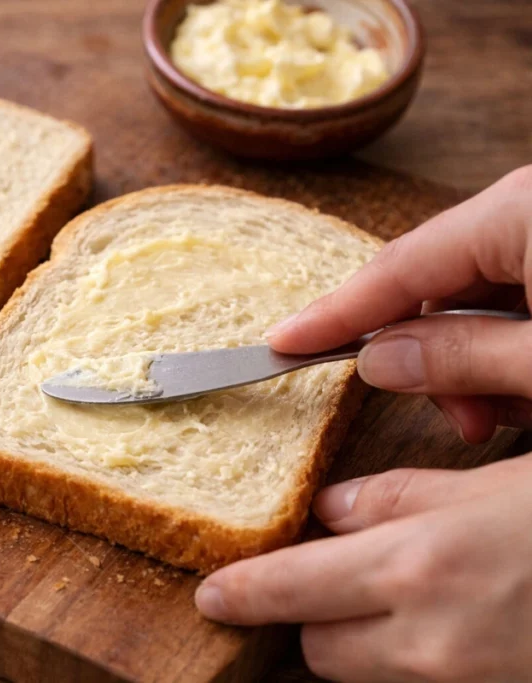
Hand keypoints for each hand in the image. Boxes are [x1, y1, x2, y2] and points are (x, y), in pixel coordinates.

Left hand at [195, 456, 531, 681]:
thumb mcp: (491, 486)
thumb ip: (398, 496)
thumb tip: (332, 508)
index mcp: (415, 567)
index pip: (290, 589)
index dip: (241, 593)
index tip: (211, 595)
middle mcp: (427, 640)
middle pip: (319, 648)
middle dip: (313, 615)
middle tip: (339, 574)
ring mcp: (458, 682)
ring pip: (365, 673)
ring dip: (362, 640)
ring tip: (407, 592)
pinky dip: (409, 656)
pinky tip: (446, 616)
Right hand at [265, 165, 531, 443]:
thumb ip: (465, 358)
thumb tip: (379, 362)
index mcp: (520, 213)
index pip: (399, 266)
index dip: (336, 314)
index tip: (282, 343)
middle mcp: (529, 210)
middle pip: (439, 286)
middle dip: (439, 361)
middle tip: (461, 419)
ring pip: (479, 301)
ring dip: (481, 365)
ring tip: (513, 412)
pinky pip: (519, 302)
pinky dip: (514, 352)